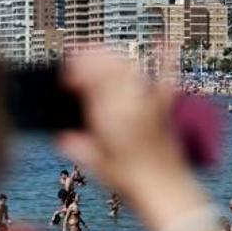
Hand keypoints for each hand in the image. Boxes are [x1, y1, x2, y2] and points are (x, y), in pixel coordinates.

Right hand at [58, 51, 187, 205]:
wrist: (165, 189)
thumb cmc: (131, 181)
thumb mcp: (99, 166)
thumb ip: (80, 148)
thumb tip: (64, 139)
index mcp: (108, 118)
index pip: (90, 81)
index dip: (78, 72)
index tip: (69, 78)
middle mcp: (129, 106)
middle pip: (109, 68)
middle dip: (92, 57)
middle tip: (79, 57)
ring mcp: (149, 105)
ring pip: (130, 69)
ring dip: (114, 56)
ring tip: (103, 53)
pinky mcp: (166, 110)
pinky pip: (167, 80)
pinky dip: (167, 60)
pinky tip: (166, 41)